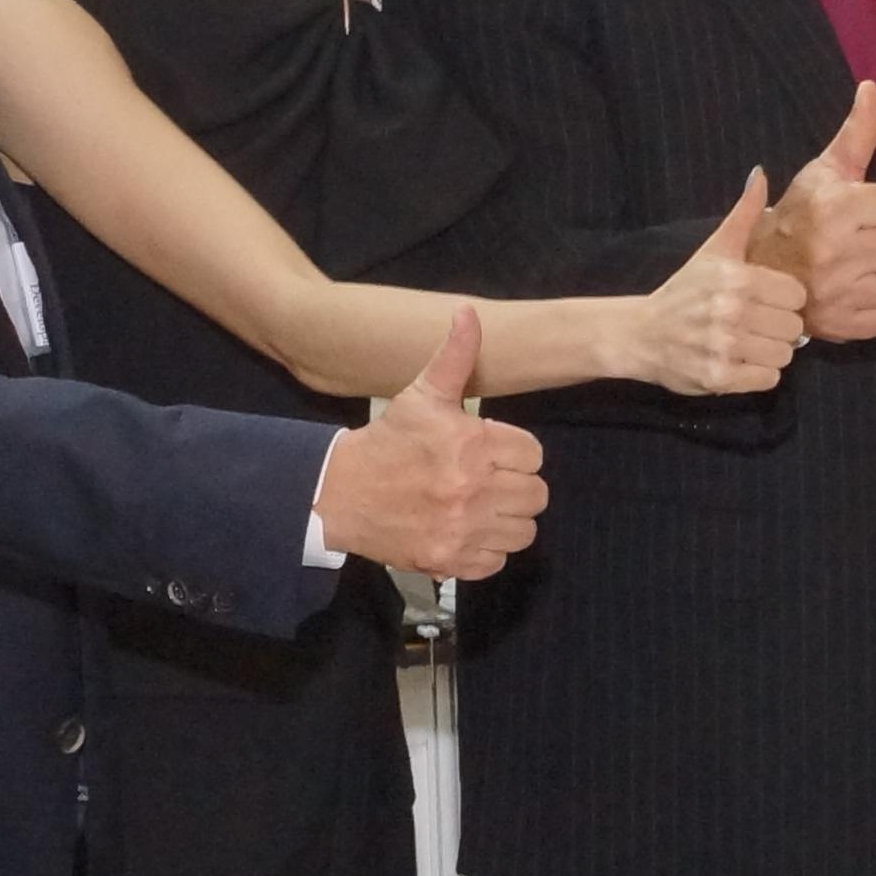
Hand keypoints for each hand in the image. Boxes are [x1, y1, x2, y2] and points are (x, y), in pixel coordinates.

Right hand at [315, 309, 548, 579]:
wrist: (339, 494)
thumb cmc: (387, 442)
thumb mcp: (422, 395)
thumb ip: (454, 356)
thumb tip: (468, 313)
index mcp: (470, 445)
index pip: (533, 455)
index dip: (515, 453)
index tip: (490, 452)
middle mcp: (471, 490)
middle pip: (536, 495)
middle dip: (515, 485)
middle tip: (486, 480)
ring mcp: (462, 530)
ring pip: (524, 531)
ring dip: (507, 519)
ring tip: (481, 506)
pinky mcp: (450, 562)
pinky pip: (497, 561)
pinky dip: (487, 549)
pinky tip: (466, 529)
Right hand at [628, 174, 805, 395]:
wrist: (642, 333)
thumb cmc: (685, 290)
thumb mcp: (714, 248)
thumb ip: (744, 214)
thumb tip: (761, 174)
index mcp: (736, 278)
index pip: (797, 295)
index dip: (785, 299)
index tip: (765, 300)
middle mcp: (731, 311)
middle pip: (793, 328)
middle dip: (779, 328)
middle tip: (756, 324)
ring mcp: (724, 347)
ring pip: (784, 356)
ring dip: (770, 353)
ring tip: (748, 343)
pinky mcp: (719, 378)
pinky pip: (768, 380)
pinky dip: (758, 375)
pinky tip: (739, 362)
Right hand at [751, 81, 875, 337]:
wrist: (755, 273)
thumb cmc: (797, 216)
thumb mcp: (822, 171)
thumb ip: (857, 132)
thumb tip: (874, 87)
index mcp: (835, 209)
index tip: (867, 212)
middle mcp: (837, 252)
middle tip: (867, 240)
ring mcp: (840, 294)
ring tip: (865, 266)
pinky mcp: (845, 326)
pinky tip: (860, 291)